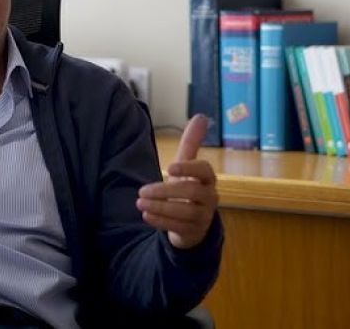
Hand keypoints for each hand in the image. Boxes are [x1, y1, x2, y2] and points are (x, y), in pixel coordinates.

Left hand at [136, 114, 218, 248]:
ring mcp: (203, 216)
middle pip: (192, 192)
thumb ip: (192, 143)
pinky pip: (178, 228)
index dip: (188, 168)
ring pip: (185, 212)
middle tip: (141, 190)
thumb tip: (201, 116)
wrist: (193, 222)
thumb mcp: (187, 165)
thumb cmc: (188, 187)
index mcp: (208, 179)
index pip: (204, 170)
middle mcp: (210, 197)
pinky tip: (146, 215)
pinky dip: (161, 222)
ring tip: (139, 202)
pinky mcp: (193, 232)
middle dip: (165, 191)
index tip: (169, 167)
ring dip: (160, 207)